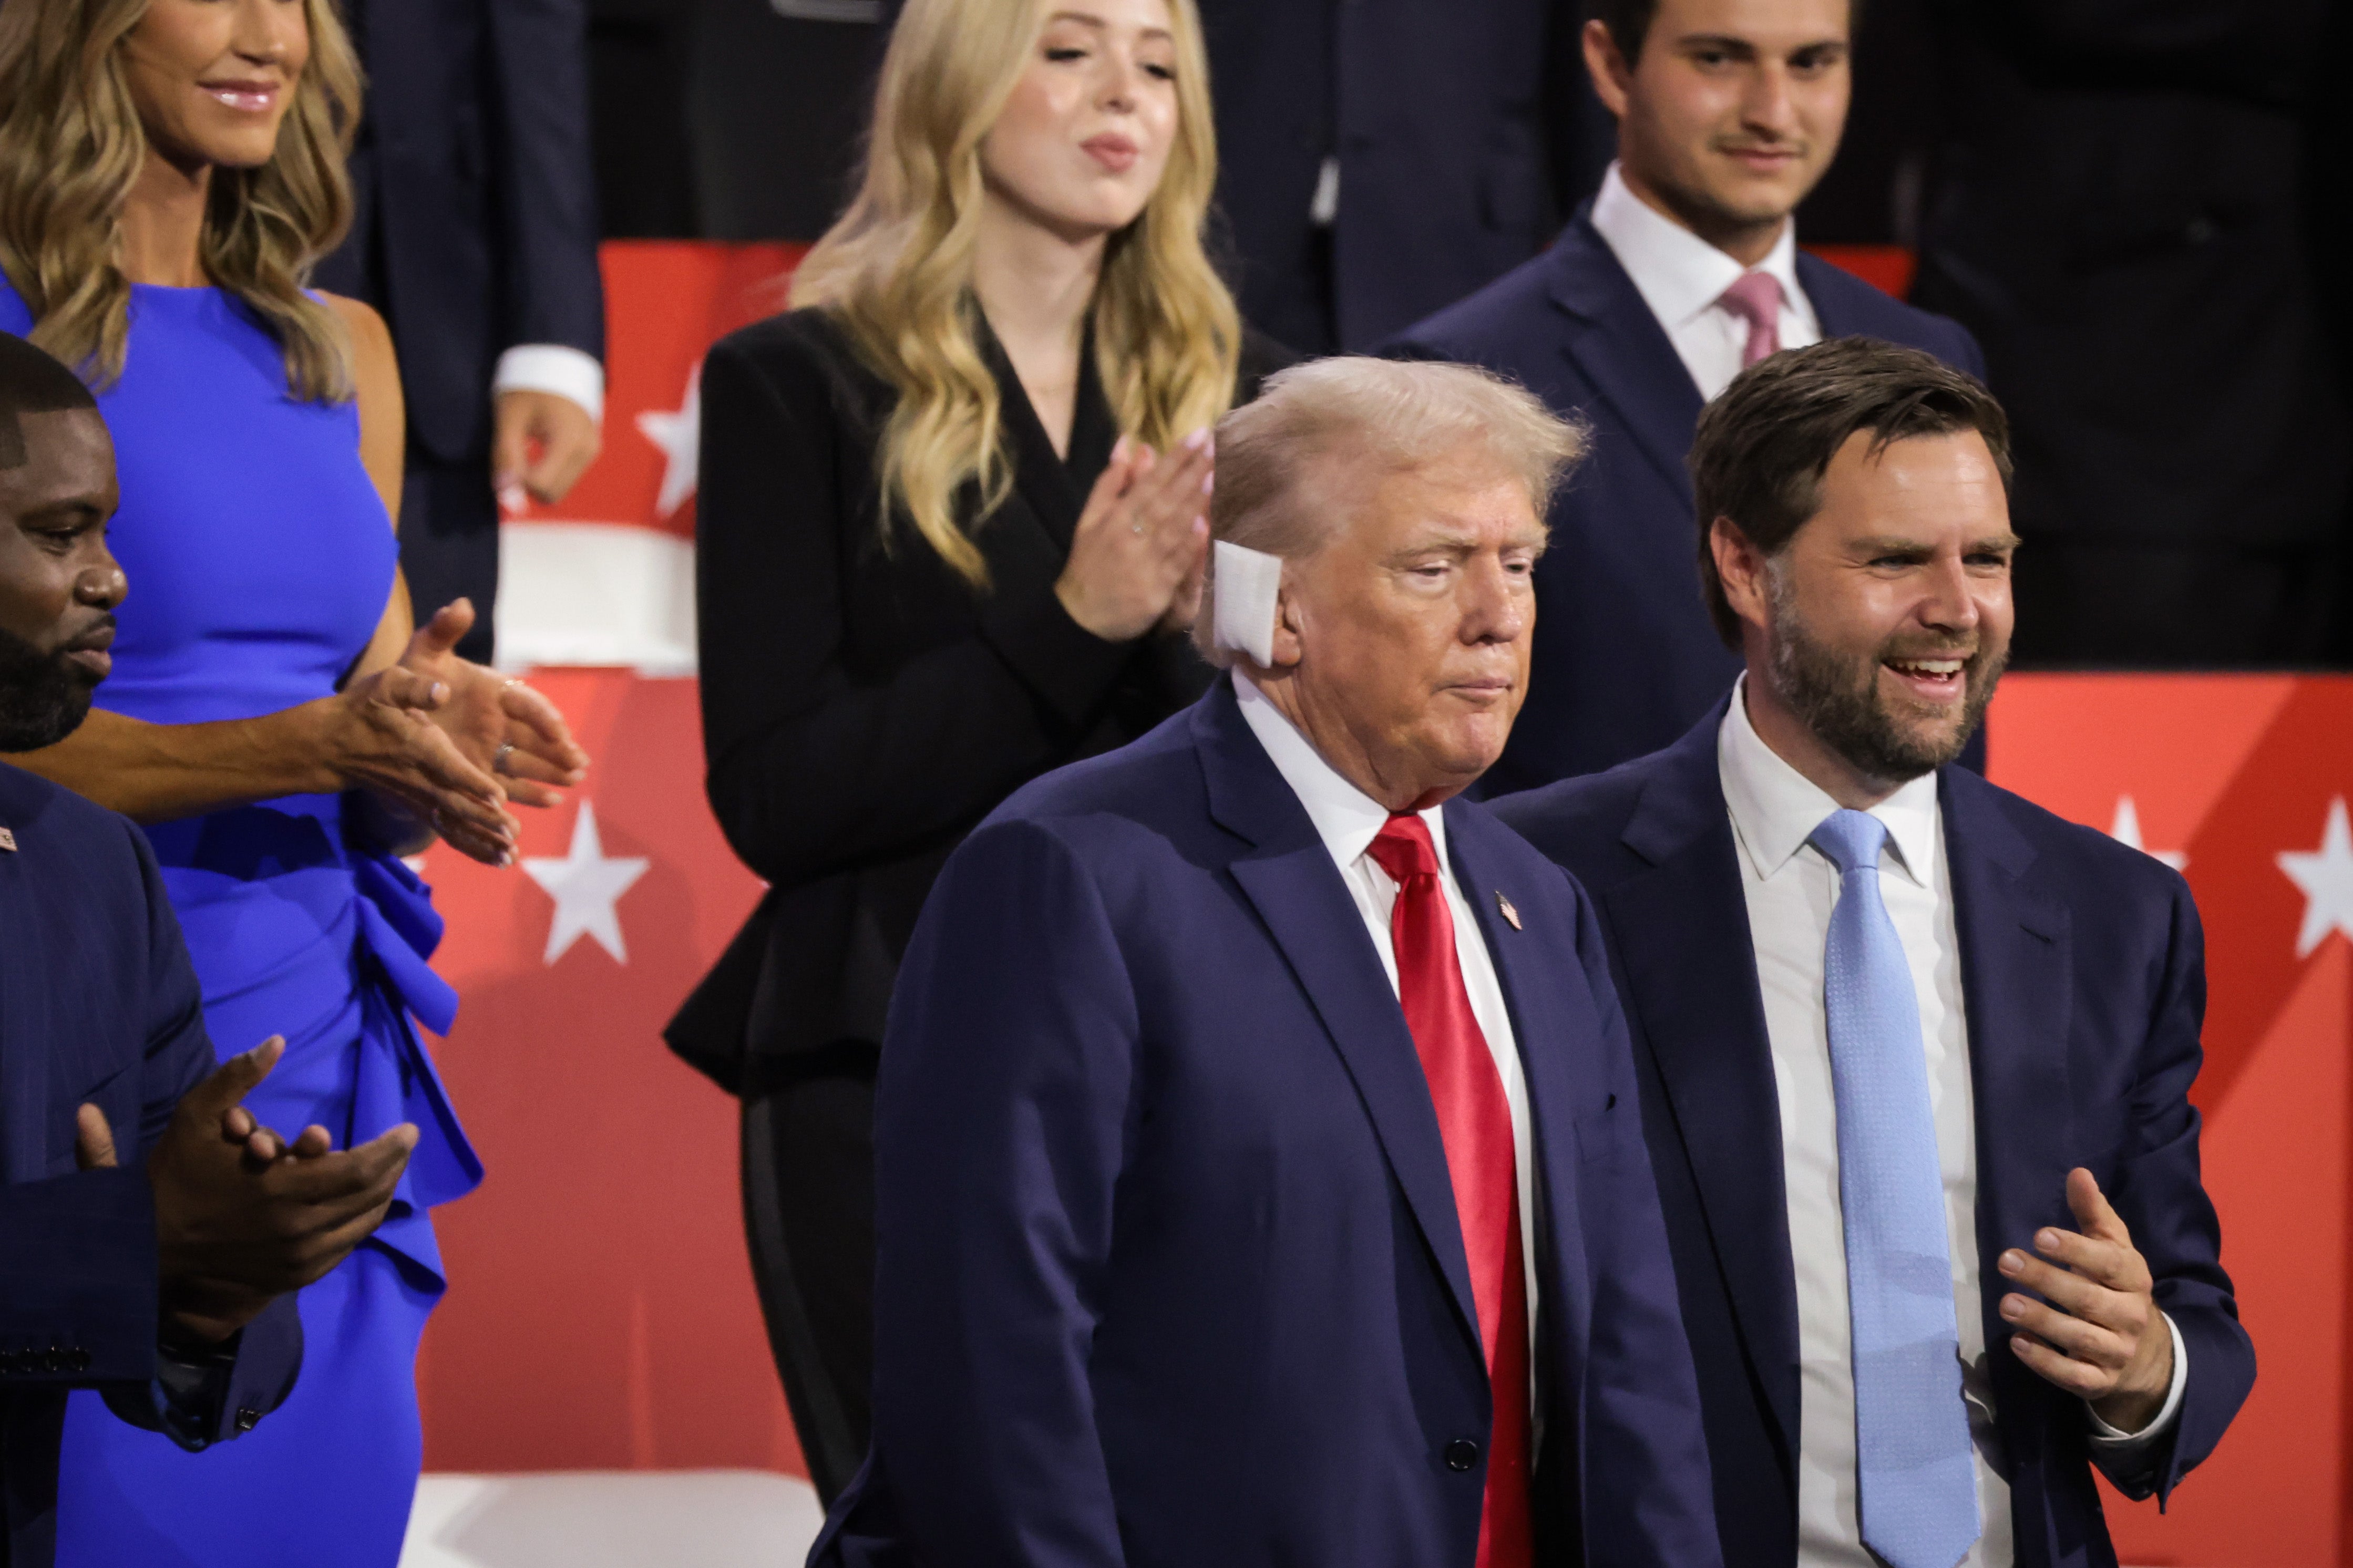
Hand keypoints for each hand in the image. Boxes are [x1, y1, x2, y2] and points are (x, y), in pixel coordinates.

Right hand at [138, 1037, 415, 1344]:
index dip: (391, 1149)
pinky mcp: (293, 1278)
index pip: (361, 1170)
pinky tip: (363, 1202)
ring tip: (389, 1169)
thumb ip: (236, 1077)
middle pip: (370, 1197)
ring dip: (382, 1194)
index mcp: (282, 1190)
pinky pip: (343, 1247)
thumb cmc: (175, 1177)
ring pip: (362, 1224)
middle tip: (403, 1145)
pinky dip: (359, 1222)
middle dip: (393, 1167)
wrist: (145, 1248)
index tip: (410, 1130)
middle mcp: (297, 1229)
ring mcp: (298, 1259)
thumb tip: (277, 1041)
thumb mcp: (196, 1118)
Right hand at [321, 659, 519, 864]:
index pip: (448, 768)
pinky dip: (474, 848)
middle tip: (513, 832)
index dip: (473, 782)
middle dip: (484, 819)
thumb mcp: (385, 685)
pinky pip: (449, 833)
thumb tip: (441, 689)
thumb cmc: (365, 709)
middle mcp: (421, 779)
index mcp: (419, 747)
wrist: (334, 745)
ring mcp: (421, 799)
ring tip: (511, 857)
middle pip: (456, 804)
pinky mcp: (422, 810)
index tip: (499, 796)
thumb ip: (415, 688)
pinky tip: (501, 862)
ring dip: (483, 841)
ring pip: (454, 825)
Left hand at [398, 599, 589, 811]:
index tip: (558, 729)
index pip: (525, 702)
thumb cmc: (414, 676)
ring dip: (553, 770)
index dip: (543, 716)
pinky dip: (531, 793)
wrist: (392, 709)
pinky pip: (511, 784)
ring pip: (528, 761)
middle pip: (536, 736)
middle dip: (559, 749)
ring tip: (575, 777)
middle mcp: (499, 720)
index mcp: (492, 690)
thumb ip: (444, 629)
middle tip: (579, 761)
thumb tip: (460, 604)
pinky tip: (552, 801)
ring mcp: (493, 747)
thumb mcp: (424, 651)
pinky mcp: (482, 770)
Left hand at [494, 389, 600, 507]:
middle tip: (514, 455)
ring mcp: (592, 452)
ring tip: (527, 448)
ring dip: (537, 479)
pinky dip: (548, 472)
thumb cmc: (529, 387)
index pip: (540, 486)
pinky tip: (539, 448)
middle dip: (527, 484)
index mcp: (568, 440)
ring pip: (559, 490)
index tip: (506, 458)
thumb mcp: (510, 417)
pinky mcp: (591, 452)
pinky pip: (565, 478)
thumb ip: (505, 455)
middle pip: (551, 494)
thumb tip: (504, 493)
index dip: (516, 480)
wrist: (558, 363)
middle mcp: (586, 450)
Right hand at [1054, 431, 1213, 642]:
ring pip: (1172, 527)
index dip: (1175, 458)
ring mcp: (1143, 564)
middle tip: (1215, 446)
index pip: (1150, 481)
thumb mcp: (1089, 519)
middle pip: (1165, 499)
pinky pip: (1176, 563)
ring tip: (1214, 476)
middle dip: (1191, 472)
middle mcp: (1129, 536)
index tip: (1198, 435)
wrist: (1081, 618)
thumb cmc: (1089, 564)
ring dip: (1194, 502)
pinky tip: (1205, 525)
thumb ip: (1110, 481)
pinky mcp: (1155, 590)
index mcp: (1114, 517)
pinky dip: (1190, 545)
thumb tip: (1126, 443)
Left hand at [1997, 1168, 2174, 1433]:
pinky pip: (2074, 1376)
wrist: (2147, 1354)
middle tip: (2006, 1261)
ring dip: (2042, 1320)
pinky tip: (2018, 1343)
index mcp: (2133, 1279)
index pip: (2110, 1264)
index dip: (2077, 1250)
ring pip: (2080, 1338)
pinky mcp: (2100, 1381)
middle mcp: (2129, 1317)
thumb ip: (2094, 1214)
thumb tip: (2078, 1173)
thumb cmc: (2116, 1287)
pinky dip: (2046, 1362)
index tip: (2040, 1236)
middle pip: (2089, 1300)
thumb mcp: (2113, 1249)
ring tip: (2006, 1303)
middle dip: (2047, 1281)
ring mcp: (2116, 1352)